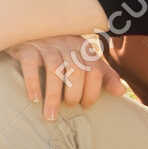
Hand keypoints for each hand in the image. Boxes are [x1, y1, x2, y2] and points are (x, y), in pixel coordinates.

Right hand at [3, 34, 124, 120]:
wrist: (28, 33)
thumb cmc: (60, 54)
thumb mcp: (84, 61)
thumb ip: (103, 75)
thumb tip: (122, 91)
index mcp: (83, 48)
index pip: (95, 71)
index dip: (93, 91)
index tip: (86, 106)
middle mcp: (66, 44)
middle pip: (76, 70)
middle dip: (74, 93)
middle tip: (69, 107)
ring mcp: (46, 44)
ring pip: (54, 69)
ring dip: (53, 95)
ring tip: (51, 115)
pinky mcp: (26, 47)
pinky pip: (30, 64)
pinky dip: (33, 83)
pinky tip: (34, 99)